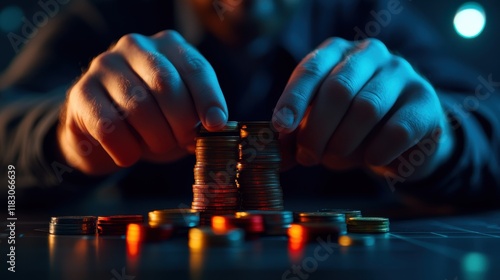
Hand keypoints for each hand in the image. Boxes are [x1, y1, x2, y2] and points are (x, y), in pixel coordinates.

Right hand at [58, 30, 227, 174]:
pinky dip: (126, 150)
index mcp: (169, 46)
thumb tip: (212, 128)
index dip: (208, 98)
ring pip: (138, 107)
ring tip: (158, 146)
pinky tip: (130, 155)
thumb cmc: (155, 119)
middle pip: (165, 84)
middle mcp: (135, 47)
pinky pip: (109, 127)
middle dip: (181, 122)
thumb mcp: (182, 113)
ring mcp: (104, 66)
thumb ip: (198, 117)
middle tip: (184, 142)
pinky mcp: (81, 93)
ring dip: (156, 138)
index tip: (215, 125)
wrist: (105, 130)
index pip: (195, 67)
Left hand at [272, 37, 453, 180]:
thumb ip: (296, 138)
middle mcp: (370, 54)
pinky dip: (377, 151)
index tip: (281, 128)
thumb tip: (275, 157)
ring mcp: (402, 73)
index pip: (311, 69)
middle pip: (338, 89)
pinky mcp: (426, 101)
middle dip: (317, 130)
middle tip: (308, 157)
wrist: (403, 139)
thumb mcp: (319, 128)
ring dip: (344, 143)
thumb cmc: (351, 129)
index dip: (293, 100)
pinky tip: (370, 159)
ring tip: (335, 158)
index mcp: (337, 53)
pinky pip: (398, 129)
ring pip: (367, 108)